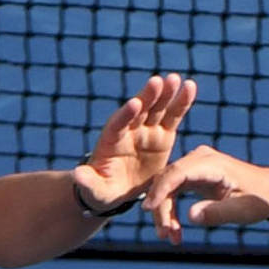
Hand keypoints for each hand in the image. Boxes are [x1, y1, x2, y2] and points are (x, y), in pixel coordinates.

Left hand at [74, 73, 198, 213]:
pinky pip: (173, 117)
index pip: (118, 125)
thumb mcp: (94, 190)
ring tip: (174, 79)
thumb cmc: (102, 190)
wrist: (118, 189)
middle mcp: (129, 130)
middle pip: (139, 111)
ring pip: (157, 109)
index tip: (134, 103)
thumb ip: (87, 182)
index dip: (126, 115)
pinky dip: (181, 102)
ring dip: (165, 94)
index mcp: (111, 141)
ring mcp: (146, 131)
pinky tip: (190, 86)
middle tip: (157, 81)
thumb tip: (77, 175)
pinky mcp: (163, 135)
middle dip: (147, 97)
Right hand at [140, 145, 268, 244]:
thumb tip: (190, 216)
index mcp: (212, 163)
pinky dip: (170, 210)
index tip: (149, 211)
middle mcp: (200, 159)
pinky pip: (173, 190)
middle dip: (162, 209)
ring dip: (164, 212)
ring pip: (166, 187)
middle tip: (166, 236)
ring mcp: (195, 166)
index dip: (161, 191)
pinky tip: (175, 230)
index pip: (177, 173)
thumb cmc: (261, 199)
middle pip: (167, 180)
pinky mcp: (193, 175)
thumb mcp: (243, 210)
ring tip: (171, 238)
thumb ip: (217, 213)